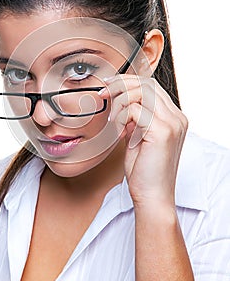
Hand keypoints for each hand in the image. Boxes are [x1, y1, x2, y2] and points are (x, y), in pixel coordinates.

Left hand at [99, 75, 187, 207]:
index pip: (152, 87)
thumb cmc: (144, 171)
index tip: (108, 88)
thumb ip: (135, 120)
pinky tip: (117, 129)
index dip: (128, 83)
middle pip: (148, 83)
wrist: (152, 197)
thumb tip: (123, 106)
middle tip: (103, 93)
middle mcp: (177, 117)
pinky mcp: (162, 131)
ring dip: (120, 98)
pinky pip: (135, 109)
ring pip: (142, 91)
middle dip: (122, 84)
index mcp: (174, 118)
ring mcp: (172, 123)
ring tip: (111, 117)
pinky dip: (121, 115)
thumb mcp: (138, 138)